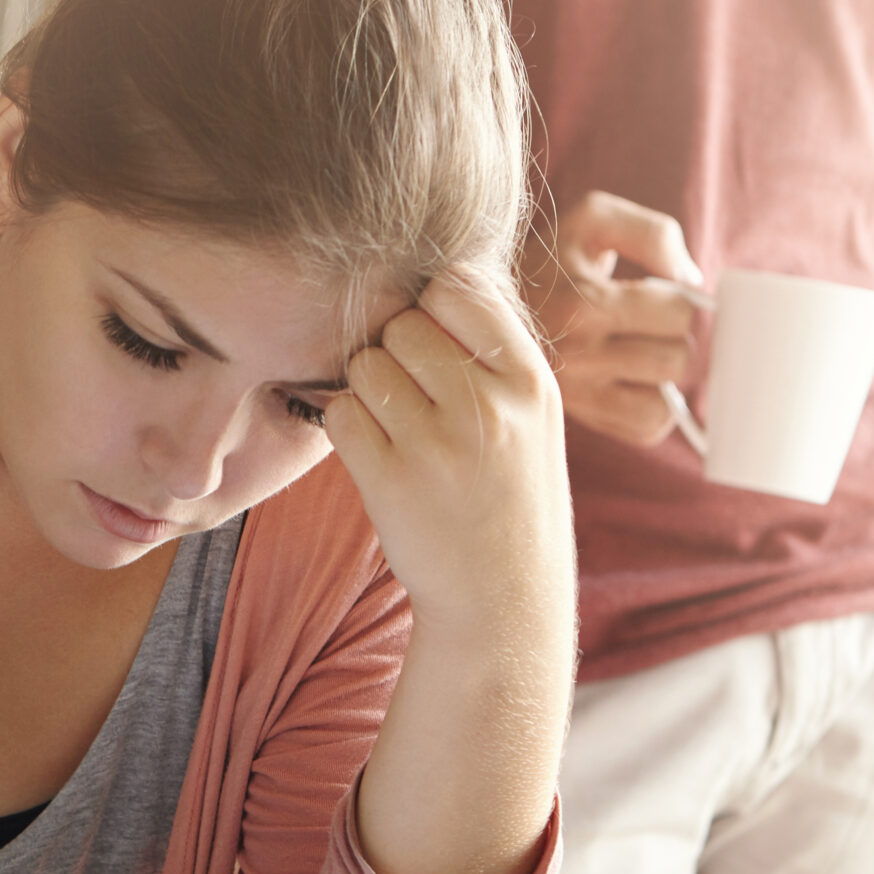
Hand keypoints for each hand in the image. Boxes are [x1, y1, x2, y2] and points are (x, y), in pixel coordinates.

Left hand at [323, 271, 574, 630]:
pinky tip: (377, 455)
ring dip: (368, 391)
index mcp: (529, 381)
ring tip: (399, 430)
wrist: (503, 597)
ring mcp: (437, 446)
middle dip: (396, 353)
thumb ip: (493, 349)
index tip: (437, 346)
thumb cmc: (509, 494)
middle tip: (414, 399)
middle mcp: (488, 407)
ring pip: (366, 365)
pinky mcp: (389, 483)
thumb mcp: (532, 416)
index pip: (459, 286)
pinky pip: (341, 414)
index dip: (434, 308)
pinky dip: (348, 428)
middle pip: (403, 324)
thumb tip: (436, 276)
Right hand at [521, 190, 704, 446]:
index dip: (683, 300)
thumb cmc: (547, 259)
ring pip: (665, 402)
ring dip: (666, 377)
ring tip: (645, 353)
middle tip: (654, 325)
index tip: (663, 295)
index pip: (679, 314)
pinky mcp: (581, 419)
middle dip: (676, 338)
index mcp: (585, 301)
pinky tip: (637, 382)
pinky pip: (645, 429)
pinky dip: (654, 409)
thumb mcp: (592, 219)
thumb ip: (652, 232)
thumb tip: (690, 279)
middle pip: (677, 360)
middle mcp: (579, 355)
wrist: (476, 310)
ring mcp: (577, 395)